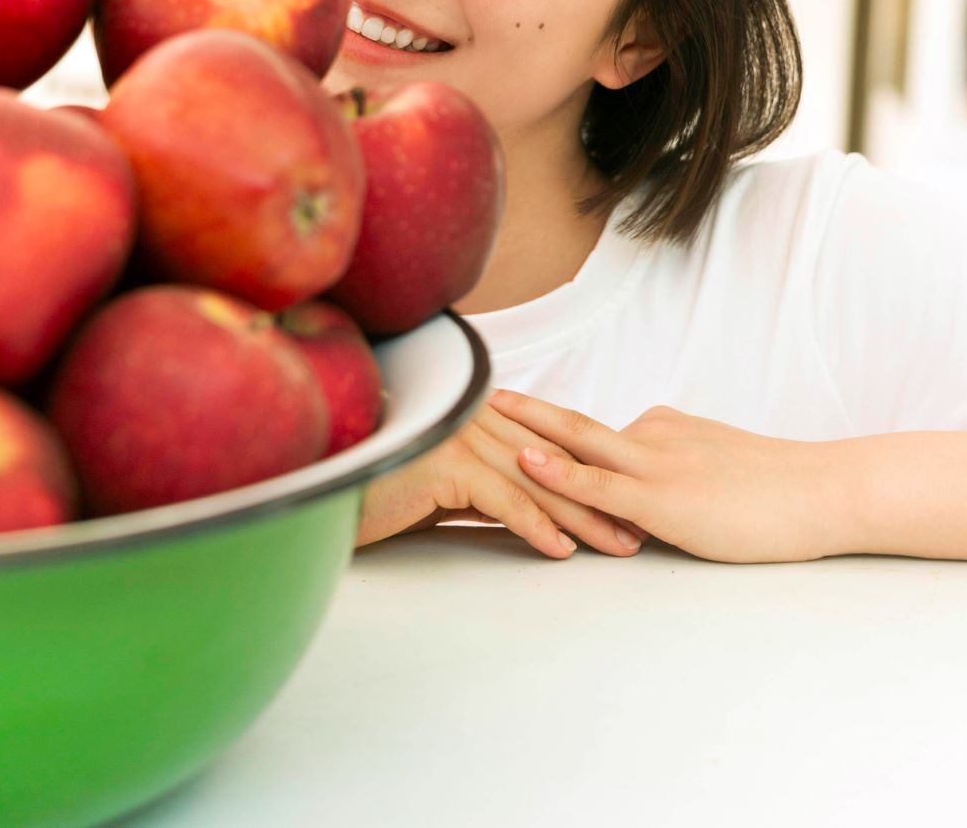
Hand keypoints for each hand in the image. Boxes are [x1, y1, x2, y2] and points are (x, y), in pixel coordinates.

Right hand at [353, 393, 645, 560]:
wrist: (330, 492)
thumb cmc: (386, 494)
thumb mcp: (450, 492)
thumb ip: (490, 487)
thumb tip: (535, 510)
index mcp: (479, 416)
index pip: (548, 449)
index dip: (589, 478)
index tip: (627, 507)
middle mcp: (474, 418)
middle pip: (551, 464)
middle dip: (598, 499)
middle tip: (637, 531)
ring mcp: (459, 436)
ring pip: (535, 481)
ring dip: (580, 517)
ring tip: (615, 545)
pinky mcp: (443, 464)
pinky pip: (500, 500)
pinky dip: (535, 525)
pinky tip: (560, 550)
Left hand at [487, 390, 853, 563]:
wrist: (822, 490)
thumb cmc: (778, 489)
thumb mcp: (715, 468)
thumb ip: (673, 474)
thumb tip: (639, 499)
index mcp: (661, 429)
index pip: (590, 432)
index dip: (542, 428)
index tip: (501, 414)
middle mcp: (650, 435)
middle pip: (570, 422)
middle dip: (517, 411)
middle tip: (469, 394)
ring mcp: (654, 464)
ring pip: (575, 444)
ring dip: (522, 432)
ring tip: (476, 419)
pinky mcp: (662, 498)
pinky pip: (599, 485)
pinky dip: (557, 472)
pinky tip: (524, 463)